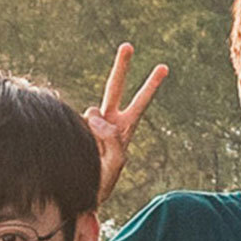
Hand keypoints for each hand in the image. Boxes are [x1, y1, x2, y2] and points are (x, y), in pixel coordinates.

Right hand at [84, 45, 169, 184]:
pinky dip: (81, 134)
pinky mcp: (75, 128)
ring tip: (98, 145)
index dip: (150, 86)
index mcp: (124, 129)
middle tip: (128, 45)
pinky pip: (79, 125)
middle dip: (122, 67)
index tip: (164, 67)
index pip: (139, 103)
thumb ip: (110, 137)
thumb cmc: (103, 182)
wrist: (81, 195)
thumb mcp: (116, 162)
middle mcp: (108, 122)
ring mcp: (89, 124)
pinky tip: (83, 151)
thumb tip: (92, 112)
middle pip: (115, 88)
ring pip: (92, 110)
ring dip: (94, 124)